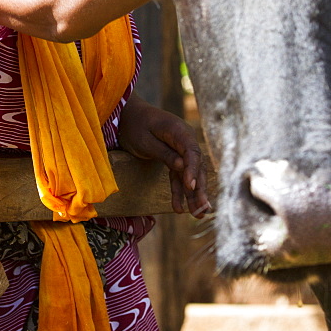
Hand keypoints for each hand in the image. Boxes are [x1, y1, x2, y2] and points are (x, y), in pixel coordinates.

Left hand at [117, 93, 210, 216]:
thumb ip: (164, 153)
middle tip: (203, 208)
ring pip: (190, 173)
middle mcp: (185, 139)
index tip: (191, 186)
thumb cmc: (134, 126)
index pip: (192, 151)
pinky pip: (179, 175)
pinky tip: (179, 208)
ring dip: (193, 194)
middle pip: (196, 165)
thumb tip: (182, 167)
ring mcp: (181, 149)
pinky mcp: (174, 157)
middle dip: (200, 188)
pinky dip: (179, 191)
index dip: (192, 169)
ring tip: (198, 215)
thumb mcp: (145, 141)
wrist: (127, 116)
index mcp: (178, 131)